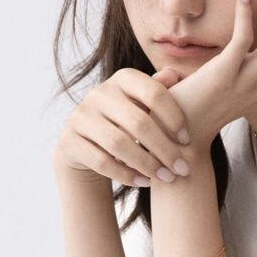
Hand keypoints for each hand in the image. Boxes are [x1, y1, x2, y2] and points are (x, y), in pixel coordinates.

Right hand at [52, 65, 191, 186]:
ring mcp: (81, 116)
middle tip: (182, 169)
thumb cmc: (125, 122)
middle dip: (165, 149)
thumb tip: (175, 74)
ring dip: (147, 164)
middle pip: (139, 122)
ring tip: (166, 178)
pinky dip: (126, 174)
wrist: (85, 143)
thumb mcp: (142, 104)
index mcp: (122, 79)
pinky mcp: (70, 141)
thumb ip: (158, 91)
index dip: (174, 117)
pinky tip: (144, 182)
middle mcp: (99, 93)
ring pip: (119, 144)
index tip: (187, 141)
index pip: (154, 93)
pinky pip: (102, 161)